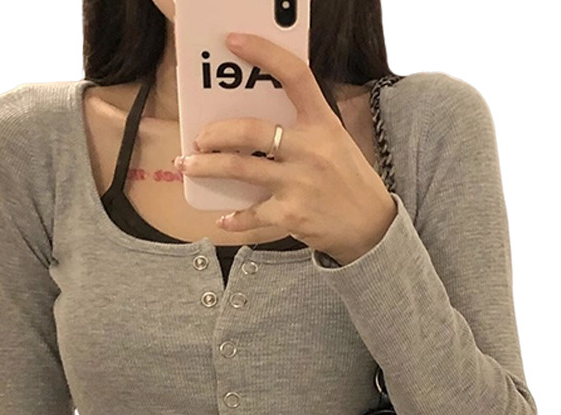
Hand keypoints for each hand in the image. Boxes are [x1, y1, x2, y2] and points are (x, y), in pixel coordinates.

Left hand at [175, 32, 397, 263]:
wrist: (371, 226)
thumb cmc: (348, 180)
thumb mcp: (334, 142)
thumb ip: (303, 127)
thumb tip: (255, 122)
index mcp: (322, 124)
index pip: (295, 76)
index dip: (264, 53)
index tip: (234, 42)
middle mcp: (310, 150)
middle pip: (251, 131)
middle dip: (216, 133)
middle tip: (200, 138)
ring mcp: (299, 184)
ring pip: (240, 169)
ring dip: (207, 167)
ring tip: (189, 166)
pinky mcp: (291, 216)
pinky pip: (252, 215)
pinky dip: (234, 220)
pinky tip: (223, 219)